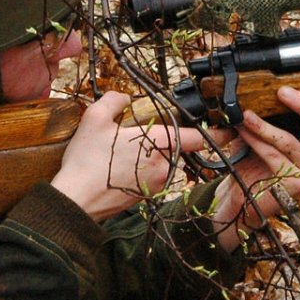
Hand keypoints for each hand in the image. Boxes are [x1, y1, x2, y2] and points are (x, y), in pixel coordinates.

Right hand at [50, 91, 210, 221]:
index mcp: (158, 142)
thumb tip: (125, 99)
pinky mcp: (146, 197)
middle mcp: (164, 165)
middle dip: (164, 142)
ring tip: (121, 155)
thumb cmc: (86, 160)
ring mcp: (156, 184)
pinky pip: (152, 178)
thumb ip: (115, 101)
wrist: (75, 200)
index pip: (197, 138)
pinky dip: (142, 172)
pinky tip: (117, 169)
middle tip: (138, 137)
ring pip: (165, 164)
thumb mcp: (94, 118)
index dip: (213, 132)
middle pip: (177, 149)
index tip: (225, 129)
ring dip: (152, 158)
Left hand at [207, 87, 299, 250]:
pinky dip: (256, 140)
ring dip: (264, 126)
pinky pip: (274, 155)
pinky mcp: (296, 182)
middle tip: (282, 92)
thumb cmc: (257, 157)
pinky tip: (243, 131)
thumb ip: (276, 111)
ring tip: (246, 116)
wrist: (244, 192)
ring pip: (291, 140)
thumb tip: (265, 87)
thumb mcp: (270, 128)